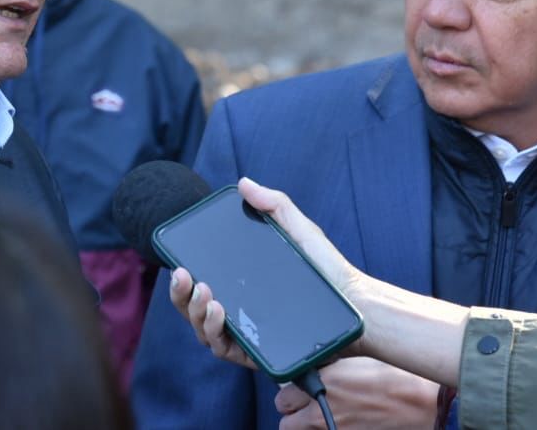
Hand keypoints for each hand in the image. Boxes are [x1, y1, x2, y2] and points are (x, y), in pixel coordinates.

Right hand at [168, 177, 370, 361]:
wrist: (357, 303)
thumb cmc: (328, 269)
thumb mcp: (299, 230)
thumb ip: (274, 205)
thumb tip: (245, 183)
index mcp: (239, 285)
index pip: (198, 284)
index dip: (181, 280)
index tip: (179, 265)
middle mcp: (237, 311)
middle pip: (193, 309)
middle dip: (181, 296)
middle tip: (185, 277)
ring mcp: (246, 334)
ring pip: (204, 332)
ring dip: (196, 313)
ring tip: (207, 294)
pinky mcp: (259, 353)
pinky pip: (227, 350)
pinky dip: (216, 334)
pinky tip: (221, 314)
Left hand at [275, 357, 437, 429]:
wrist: (426, 401)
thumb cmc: (396, 375)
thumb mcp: (354, 360)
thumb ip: (327, 367)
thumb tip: (314, 368)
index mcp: (321, 383)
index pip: (282, 396)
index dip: (291, 394)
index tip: (298, 391)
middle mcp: (322, 410)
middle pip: (286, 420)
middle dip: (294, 413)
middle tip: (306, 406)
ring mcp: (335, 429)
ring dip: (307, 425)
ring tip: (322, 415)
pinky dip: (328, 429)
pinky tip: (344, 421)